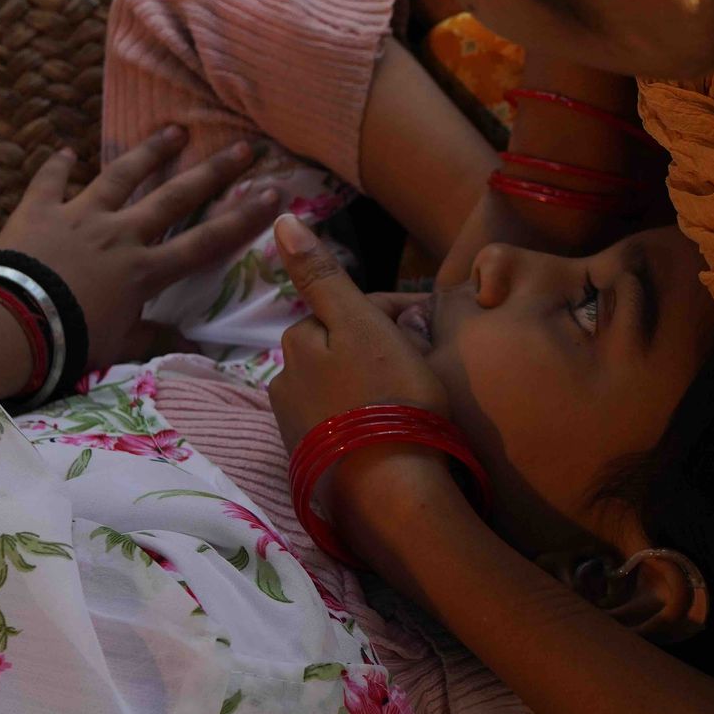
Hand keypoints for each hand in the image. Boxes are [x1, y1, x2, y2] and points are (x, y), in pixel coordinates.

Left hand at [0, 128, 282, 366]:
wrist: (10, 323)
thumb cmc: (70, 340)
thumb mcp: (119, 347)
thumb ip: (155, 339)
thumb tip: (194, 344)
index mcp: (144, 270)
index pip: (206, 242)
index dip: (243, 218)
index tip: (274, 192)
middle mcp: (120, 234)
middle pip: (174, 197)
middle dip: (212, 172)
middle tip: (241, 146)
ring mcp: (80, 216)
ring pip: (120, 176)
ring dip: (148, 153)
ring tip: (172, 130)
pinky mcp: (39, 210)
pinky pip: (49, 182)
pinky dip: (56, 166)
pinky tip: (64, 150)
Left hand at [268, 213, 449, 447]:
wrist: (394, 493)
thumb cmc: (389, 398)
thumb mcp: (361, 324)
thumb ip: (322, 275)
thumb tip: (282, 220)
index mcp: (296, 345)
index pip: (348, 309)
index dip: (395, 312)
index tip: (431, 326)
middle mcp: (284, 385)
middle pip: (345, 348)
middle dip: (384, 346)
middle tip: (431, 361)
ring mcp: (299, 430)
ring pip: (347, 385)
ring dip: (379, 381)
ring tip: (422, 396)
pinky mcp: (318, 467)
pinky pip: (349, 425)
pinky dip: (373, 419)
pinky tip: (401, 429)